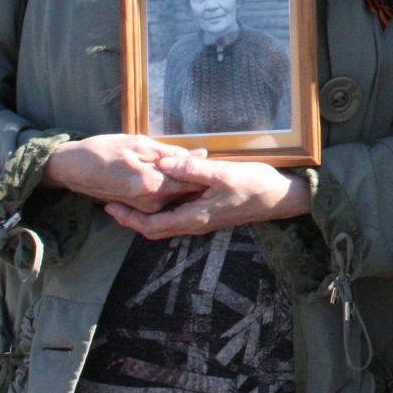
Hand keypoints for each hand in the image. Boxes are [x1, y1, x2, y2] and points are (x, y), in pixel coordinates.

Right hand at [40, 133, 204, 211]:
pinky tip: (168, 172)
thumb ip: (171, 153)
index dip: (208, 171)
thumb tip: (201, 154)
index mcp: (151, 184)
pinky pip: (164, 198)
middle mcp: (150, 202)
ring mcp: (144, 208)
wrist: (72, 168)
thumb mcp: (139, 144)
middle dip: (199, 177)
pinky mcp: (139, 208)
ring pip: (177, 195)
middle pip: (187, 191)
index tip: (218, 161)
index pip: (192, 181)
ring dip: (185, 181)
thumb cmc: (103, 150)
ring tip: (185, 164)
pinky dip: (171, 186)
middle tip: (208, 158)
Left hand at [103, 150, 309, 238]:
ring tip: (130, 195)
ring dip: (145, 212)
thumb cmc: (255, 185)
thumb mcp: (224, 174)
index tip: (110, 206)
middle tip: (112, 202)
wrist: (281, 197)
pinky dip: (163, 206)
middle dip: (131, 218)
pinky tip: (161, 189)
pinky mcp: (209, 212)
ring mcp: (203, 219)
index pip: (152, 226)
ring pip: (166, 222)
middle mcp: (195, 223)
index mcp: (194, 217)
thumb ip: (193, 170)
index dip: (128, 219)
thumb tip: (163, 163)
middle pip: (155, 228)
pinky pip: (178, 214)